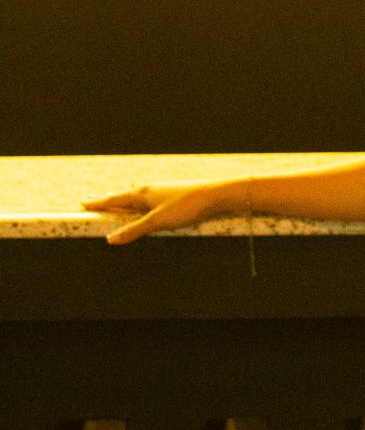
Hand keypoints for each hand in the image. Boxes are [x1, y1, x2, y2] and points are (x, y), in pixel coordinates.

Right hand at [83, 181, 234, 244]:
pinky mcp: (174, 195)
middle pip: (123, 195)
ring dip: (124, 199)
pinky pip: (149, 198)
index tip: (83, 203)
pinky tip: (148, 202)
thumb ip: (134, 230)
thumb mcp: (157, 222)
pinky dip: (140, 201)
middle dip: (108, 200)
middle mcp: (150, 189)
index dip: (99, 203)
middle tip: (92, 201)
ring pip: (137, 196)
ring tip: (116, 200)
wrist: (216, 195)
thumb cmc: (186, 206)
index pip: (115, 199)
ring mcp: (162, 191)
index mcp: (143, 193)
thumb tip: (110, 239)